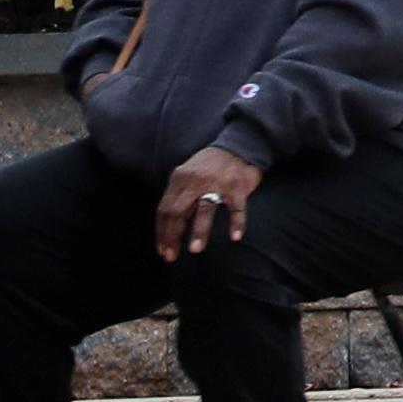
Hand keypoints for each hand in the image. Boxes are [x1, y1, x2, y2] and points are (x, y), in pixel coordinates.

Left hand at [154, 145, 261, 263]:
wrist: (241, 144)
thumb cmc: (212, 164)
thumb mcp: (188, 173)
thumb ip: (178, 192)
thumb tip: (166, 221)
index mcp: (181, 178)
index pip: (165, 209)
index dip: (161, 232)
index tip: (162, 249)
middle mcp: (196, 180)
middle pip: (178, 212)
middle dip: (172, 236)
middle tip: (171, 256)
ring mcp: (218, 183)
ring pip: (204, 210)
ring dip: (198, 232)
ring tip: (195, 250)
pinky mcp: (238, 186)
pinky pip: (237, 207)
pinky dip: (237, 223)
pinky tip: (235, 237)